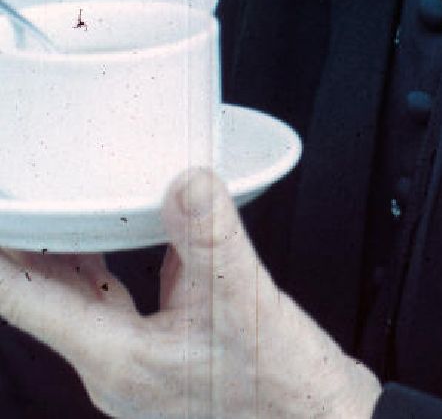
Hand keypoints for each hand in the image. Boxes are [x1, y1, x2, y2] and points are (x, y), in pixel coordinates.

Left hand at [0, 169, 382, 418]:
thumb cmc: (282, 390)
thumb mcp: (245, 300)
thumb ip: (211, 235)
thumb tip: (185, 181)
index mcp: (114, 360)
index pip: (24, 300)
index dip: (2, 250)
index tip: (3, 207)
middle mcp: (115, 366)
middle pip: (45, 296)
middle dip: (27, 243)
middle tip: (24, 192)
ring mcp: (139, 363)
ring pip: (81, 296)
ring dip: (67, 250)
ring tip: (58, 201)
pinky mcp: (167, 353)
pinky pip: (122, 299)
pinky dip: (115, 260)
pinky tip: (137, 227)